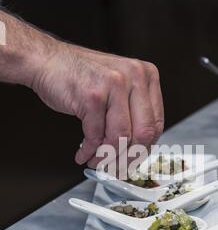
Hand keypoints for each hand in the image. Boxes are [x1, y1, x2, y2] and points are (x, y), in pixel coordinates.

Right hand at [32, 40, 164, 167]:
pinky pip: (96, 135)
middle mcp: (134, 76)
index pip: (156, 124)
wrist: (49, 61)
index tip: (133, 160)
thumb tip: (137, 151)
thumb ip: (132, 113)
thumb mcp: (118, 87)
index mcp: (146, 76)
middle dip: (128, 158)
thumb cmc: (82, 76)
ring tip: (97, 162)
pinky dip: (89, 150)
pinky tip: (84, 153)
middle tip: (116, 168)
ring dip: (107, 157)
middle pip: (143, 133)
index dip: (144, 149)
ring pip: (120, 137)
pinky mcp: (93, 95)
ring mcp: (114, 84)